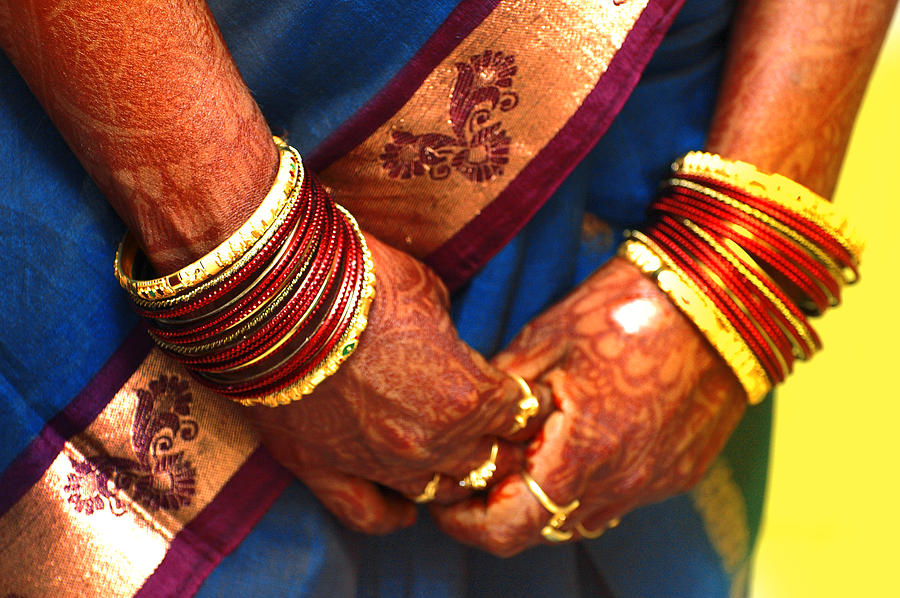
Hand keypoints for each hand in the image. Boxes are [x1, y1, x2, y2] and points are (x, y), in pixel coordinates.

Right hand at [243, 234, 550, 533]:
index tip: (520, 395)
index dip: (524, 403)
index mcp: (467, 394)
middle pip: (491, 462)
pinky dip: (393, 515)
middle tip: (494, 429)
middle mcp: (431, 441)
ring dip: (453, 476)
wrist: (277, 289)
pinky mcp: (325, 470)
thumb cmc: (361, 277)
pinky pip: (369, 516)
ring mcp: (378, 464)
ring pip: (440, 494)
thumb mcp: (430, 292)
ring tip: (453, 461)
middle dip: (500, 444)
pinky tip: (405, 510)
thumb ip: (450, 336)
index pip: (521, 415)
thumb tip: (449, 349)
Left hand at [431, 258, 745, 554]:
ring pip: (584, 518)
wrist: (717, 296)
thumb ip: (503, 394)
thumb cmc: (622, 309)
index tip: (445, 504)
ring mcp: (656, 482)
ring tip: (528, 461)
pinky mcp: (680, 471)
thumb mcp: (545, 339)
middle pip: (545, 530)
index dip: (468, 523)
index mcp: (582, 453)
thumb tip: (472, 424)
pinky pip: (621, 499)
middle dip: (504, 513)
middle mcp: (622, 482)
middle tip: (480, 479)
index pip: (511, 528)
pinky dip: (590, 487)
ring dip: (549, 502)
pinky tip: (579, 448)